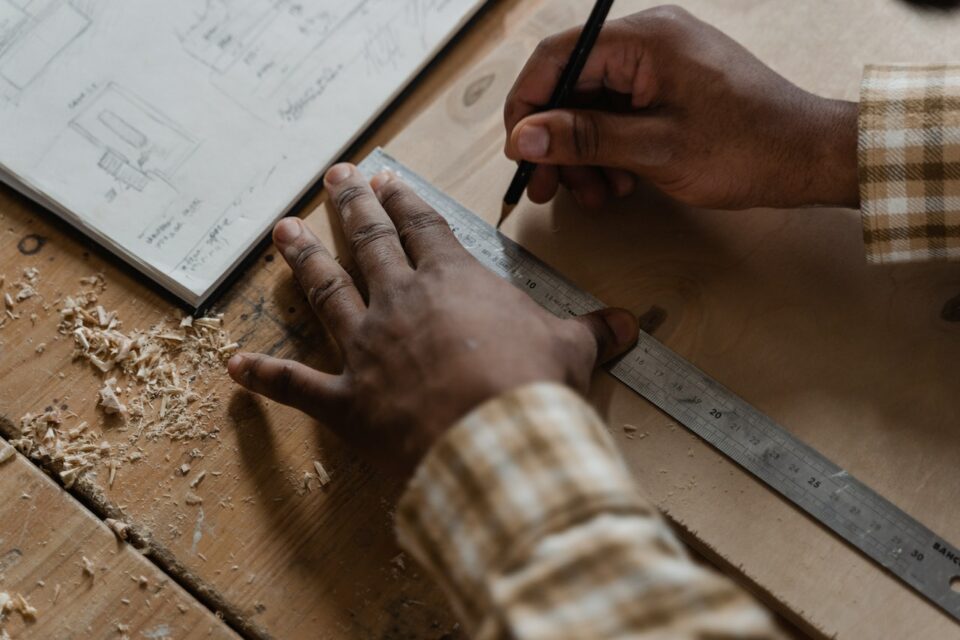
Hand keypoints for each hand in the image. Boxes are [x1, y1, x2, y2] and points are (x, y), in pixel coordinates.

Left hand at [228, 163, 638, 476]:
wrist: (498, 444)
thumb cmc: (532, 388)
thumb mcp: (571, 350)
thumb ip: (591, 331)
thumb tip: (629, 324)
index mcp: (452, 283)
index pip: (424, 228)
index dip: (404, 201)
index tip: (385, 180)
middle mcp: (401, 303)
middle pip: (369, 242)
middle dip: (350, 207)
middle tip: (334, 178)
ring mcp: (367, 350)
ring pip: (326, 292)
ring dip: (303, 260)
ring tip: (283, 232)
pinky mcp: (347, 401)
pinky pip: (297, 385)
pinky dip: (266, 377)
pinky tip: (237, 364)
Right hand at [503, 5, 858, 210]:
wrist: (807, 158)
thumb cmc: (747, 148)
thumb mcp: (655, 150)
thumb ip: (585, 139)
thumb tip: (524, 137)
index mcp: (644, 40)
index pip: (556, 58)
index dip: (527, 106)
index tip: (518, 153)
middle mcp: (648, 43)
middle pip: (572, 87)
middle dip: (557, 141)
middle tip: (548, 189)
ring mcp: (660, 65)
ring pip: (592, 107)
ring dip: (583, 154)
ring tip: (596, 194)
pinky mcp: (669, 89)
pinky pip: (620, 115)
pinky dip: (609, 151)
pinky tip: (619, 182)